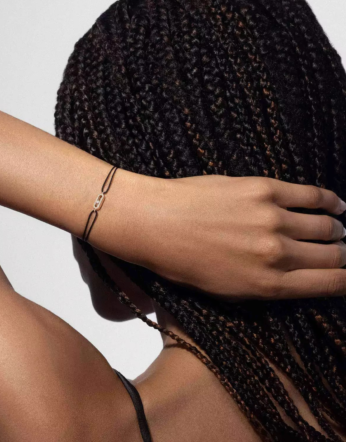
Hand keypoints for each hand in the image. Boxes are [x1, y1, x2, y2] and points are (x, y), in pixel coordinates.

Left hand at [90, 173, 345, 300]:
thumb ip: (264, 286)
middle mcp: (277, 255)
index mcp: (267, 286)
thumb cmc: (181, 261)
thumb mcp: (223, 290)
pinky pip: (312, 194)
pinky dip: (329, 200)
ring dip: (335, 228)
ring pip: (327, 225)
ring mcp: (273, 219)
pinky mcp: (264, 189)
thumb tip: (296, 278)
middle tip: (336, 250)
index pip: (330, 285)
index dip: (344, 280)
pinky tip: (335, 204)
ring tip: (336, 227)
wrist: (155, 222)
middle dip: (340, 255)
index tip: (343, 274)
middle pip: (334, 256)